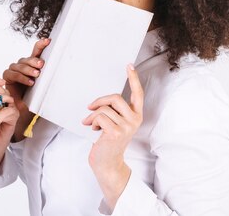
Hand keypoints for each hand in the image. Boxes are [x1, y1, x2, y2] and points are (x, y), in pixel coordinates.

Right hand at [2, 38, 49, 139]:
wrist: (24, 112)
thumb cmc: (35, 98)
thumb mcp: (44, 85)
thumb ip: (47, 75)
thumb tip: (59, 67)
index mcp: (32, 64)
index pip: (36, 51)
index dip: (41, 44)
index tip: (48, 41)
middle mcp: (23, 65)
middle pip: (27, 58)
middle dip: (34, 60)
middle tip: (41, 65)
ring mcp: (14, 70)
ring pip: (20, 65)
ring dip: (28, 69)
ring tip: (37, 75)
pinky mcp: (7, 76)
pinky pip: (13, 74)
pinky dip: (22, 77)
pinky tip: (29, 82)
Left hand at [82, 65, 143, 209]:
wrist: (107, 163)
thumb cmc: (109, 140)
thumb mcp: (115, 123)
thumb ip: (114, 110)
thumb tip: (99, 101)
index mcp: (136, 115)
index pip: (137, 93)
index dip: (133, 78)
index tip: (129, 65)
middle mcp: (135, 120)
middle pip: (115, 97)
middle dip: (100, 101)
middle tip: (90, 107)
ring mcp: (127, 127)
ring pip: (105, 108)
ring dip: (93, 115)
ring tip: (91, 123)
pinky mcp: (116, 132)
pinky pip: (99, 116)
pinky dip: (92, 121)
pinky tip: (93, 129)